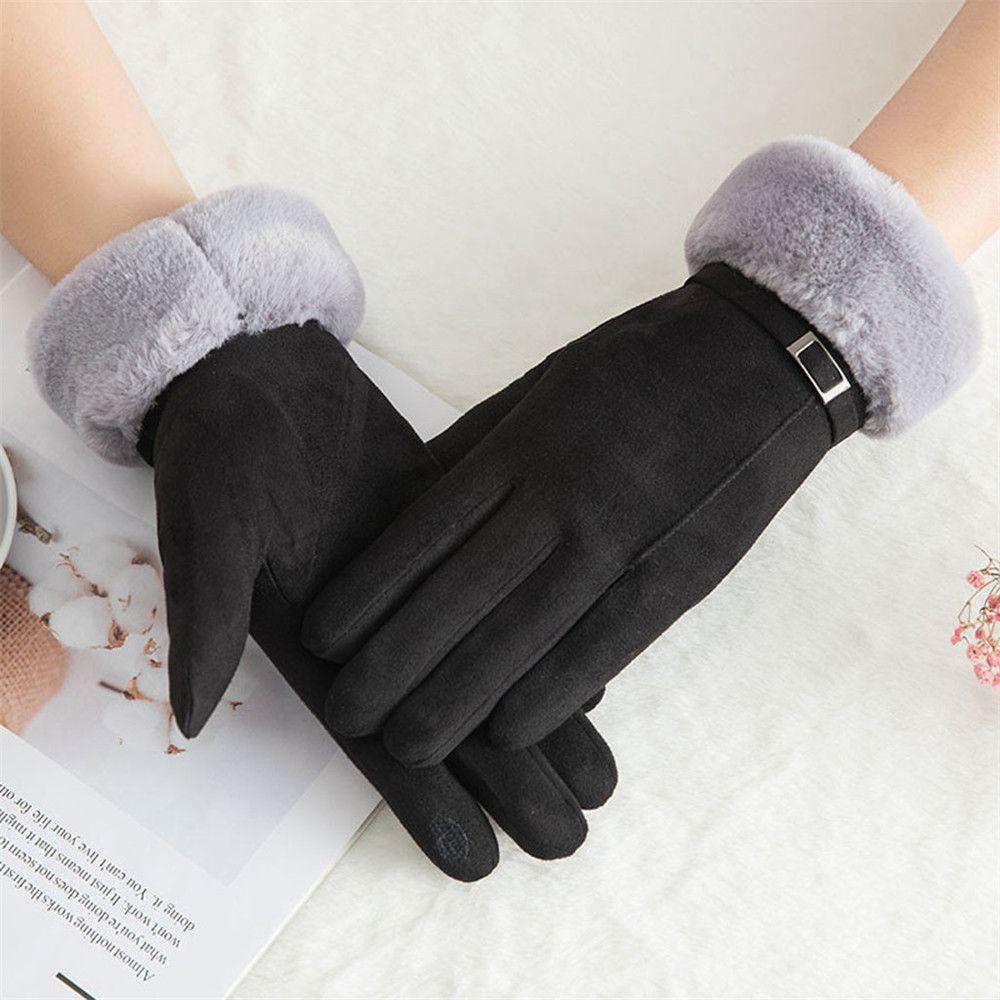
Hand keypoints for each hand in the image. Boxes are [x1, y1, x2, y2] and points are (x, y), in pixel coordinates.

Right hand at [141, 323, 614, 878]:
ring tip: (600, 776)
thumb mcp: (208, 524)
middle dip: (507, 780)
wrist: (257, 366)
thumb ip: (208, 614)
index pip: (377, 741)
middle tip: (572, 837)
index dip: (427, 804)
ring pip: (486, 661)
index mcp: (315, 641)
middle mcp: (376, 624)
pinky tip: (597, 669)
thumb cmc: (220, 445)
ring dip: (538, 716)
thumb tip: (188, 718)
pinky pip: (504, 593)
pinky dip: (545, 629)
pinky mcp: (450, 533)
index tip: (483, 863)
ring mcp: (419, 582)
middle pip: (448, 715)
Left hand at [302, 138, 977, 766]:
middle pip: (462, 595)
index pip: (427, 531)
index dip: (370, 592)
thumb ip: (479, 448)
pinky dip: (552, 696)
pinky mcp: (679, 577)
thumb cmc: (637, 368)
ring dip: (460, 698)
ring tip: (409, 747)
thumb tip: (407, 504)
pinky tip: (508, 733)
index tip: (324, 639)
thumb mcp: (544, 388)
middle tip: (349, 714)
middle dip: (397, 663)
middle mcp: (563, 499)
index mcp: (524, 446)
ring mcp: (624, 542)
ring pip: (525, 634)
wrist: (759, 357)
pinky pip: (605, 648)